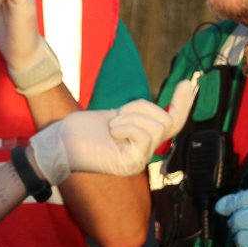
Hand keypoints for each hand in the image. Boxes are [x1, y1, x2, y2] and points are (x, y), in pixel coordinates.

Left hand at [28, 79, 195, 184]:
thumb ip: (140, 114)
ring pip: (156, 125)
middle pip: (167, 120)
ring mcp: (139, 161)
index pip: (173, 122)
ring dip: (130, 117)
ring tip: (111, 126)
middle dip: (142, 108)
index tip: (187, 82)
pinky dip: (126, 126)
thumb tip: (151, 103)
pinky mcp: (131, 164)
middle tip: (116, 115)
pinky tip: (111, 133)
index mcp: (142, 142)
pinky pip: (144, 135)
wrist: (60, 141)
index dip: (183, 103)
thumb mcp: (118, 114)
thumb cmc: (83, 128)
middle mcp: (144, 154)